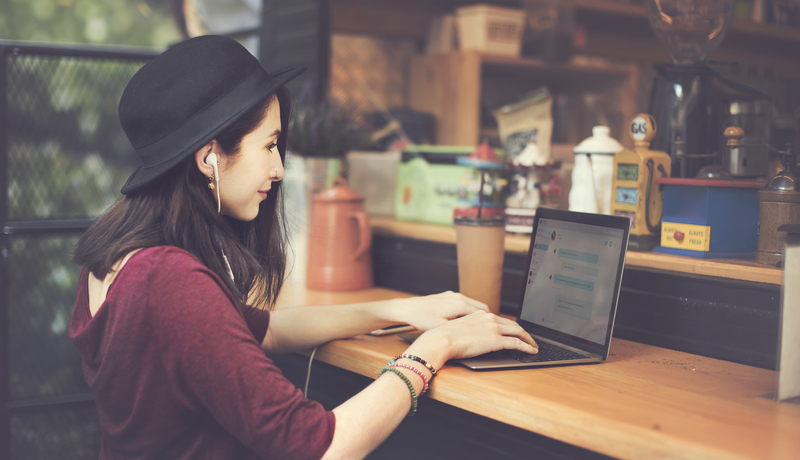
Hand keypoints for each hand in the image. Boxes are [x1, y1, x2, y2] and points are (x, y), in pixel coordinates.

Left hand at [394, 291, 488, 331]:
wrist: (407, 308)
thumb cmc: (422, 319)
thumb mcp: (441, 328)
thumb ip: (459, 329)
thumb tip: (473, 335)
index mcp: (460, 305)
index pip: (484, 313)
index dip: (490, 324)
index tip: (495, 332)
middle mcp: (458, 297)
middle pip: (482, 307)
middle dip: (488, 318)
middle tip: (491, 330)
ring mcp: (453, 295)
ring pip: (473, 305)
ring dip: (478, 314)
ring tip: (480, 327)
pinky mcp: (447, 296)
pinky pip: (464, 303)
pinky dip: (468, 311)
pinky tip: (464, 321)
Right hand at [407, 311, 538, 368]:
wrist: (441, 340)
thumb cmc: (443, 336)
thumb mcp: (457, 328)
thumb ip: (467, 329)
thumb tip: (469, 336)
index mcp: (479, 314)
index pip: (500, 319)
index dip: (510, 326)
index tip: (514, 331)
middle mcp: (489, 318)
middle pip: (513, 324)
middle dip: (523, 332)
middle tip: (529, 339)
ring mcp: (494, 328)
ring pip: (518, 332)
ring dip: (528, 339)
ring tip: (533, 346)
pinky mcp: (496, 340)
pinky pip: (517, 343)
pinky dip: (527, 347)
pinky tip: (531, 351)